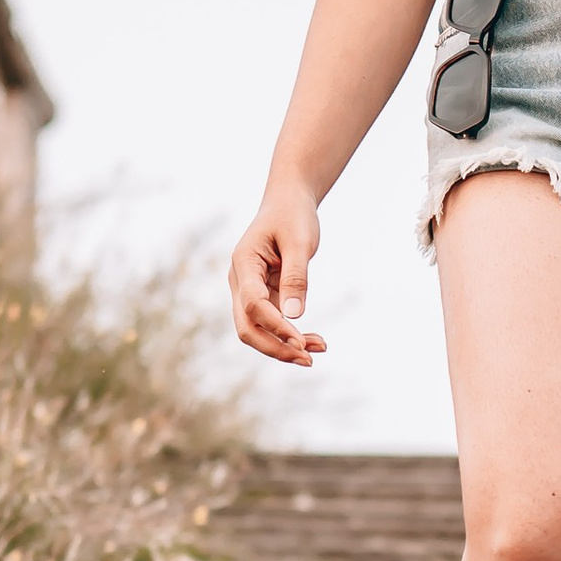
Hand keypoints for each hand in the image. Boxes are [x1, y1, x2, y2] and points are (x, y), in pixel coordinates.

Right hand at [229, 182, 326, 365]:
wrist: (288, 202)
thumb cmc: (293, 216)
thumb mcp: (299, 242)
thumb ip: (296, 277)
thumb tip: (295, 316)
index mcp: (243, 263)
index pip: (252, 304)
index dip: (275, 325)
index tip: (301, 339)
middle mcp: (240, 281)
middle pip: (247, 328)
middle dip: (275, 347)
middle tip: (308, 358)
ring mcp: (249, 292)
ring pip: (259, 331)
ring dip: (286, 345)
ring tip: (320, 348)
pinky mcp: (263, 297)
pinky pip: (273, 324)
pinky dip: (292, 335)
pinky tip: (316, 341)